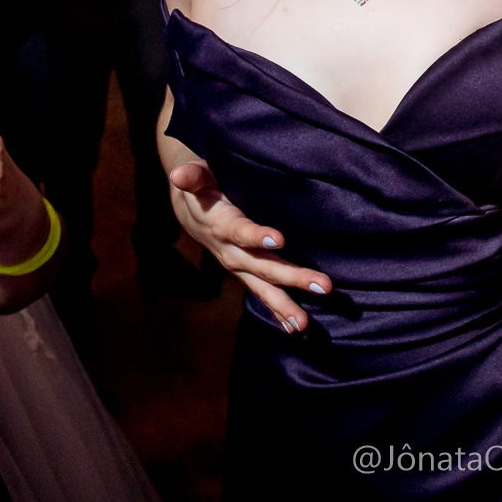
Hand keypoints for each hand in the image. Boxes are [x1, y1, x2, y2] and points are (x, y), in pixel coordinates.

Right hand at [167, 159, 328, 333]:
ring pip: (262, 287)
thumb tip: (179, 174)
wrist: (191, 212)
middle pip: (261, 266)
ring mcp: (237, 266)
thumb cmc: (202, 187)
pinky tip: (293, 328)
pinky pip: (260, 293)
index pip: (239, 231)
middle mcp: (229, 252)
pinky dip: (276, 312)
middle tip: (322, 286)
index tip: (279, 239)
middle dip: (291, 277)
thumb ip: (193, 176)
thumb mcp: (198, 177)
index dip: (256, 236)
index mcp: (220, 224)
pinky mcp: (244, 273)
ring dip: (284, 305)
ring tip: (304, 324)